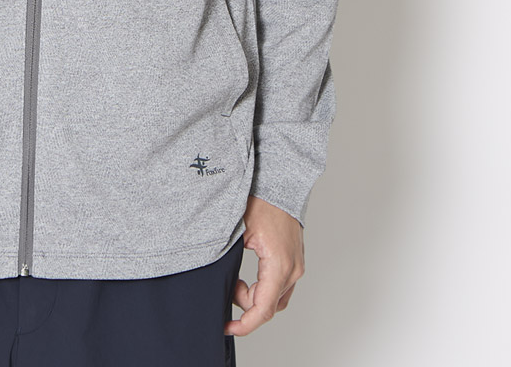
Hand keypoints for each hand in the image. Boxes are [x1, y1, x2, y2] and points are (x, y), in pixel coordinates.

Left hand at [225, 195, 304, 336]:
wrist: (279, 182)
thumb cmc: (261, 201)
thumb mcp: (238, 231)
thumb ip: (228, 258)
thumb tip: (215, 277)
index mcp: (279, 265)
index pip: (263, 309)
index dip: (245, 324)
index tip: (228, 327)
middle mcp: (292, 270)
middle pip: (269, 307)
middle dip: (245, 306)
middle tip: (226, 288)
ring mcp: (296, 266)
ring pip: (276, 300)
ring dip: (255, 298)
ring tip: (236, 281)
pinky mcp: (295, 261)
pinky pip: (281, 288)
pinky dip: (264, 290)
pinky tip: (249, 279)